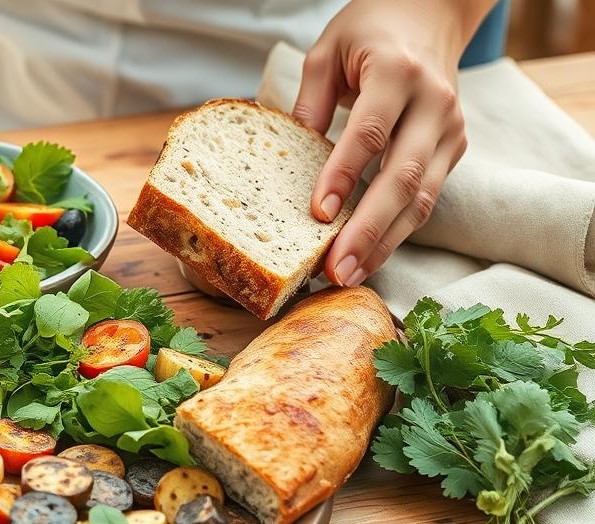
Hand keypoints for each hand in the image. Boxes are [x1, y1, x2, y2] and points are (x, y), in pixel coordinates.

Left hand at [293, 0, 492, 286]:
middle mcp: (433, 103)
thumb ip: (310, 99)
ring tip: (349, 274)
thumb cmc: (371, 31)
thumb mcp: (328, 49)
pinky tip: (369, 257)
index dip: (344, 176)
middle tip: (335, 268)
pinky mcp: (455, 149)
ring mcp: (450, 129)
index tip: (318, 214)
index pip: (370, 133)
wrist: (432, 14)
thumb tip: (292, 155)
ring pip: (422, 197)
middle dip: (368, 229)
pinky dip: (398, 232)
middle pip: (403, 176)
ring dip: (385, 242)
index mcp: (398, 73)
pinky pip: (427, 198)